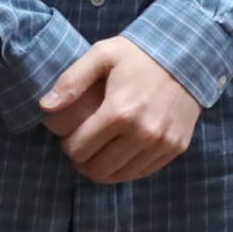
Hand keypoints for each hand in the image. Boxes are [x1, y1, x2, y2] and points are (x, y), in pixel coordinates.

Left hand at [41, 38, 201, 185]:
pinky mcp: (175, 148)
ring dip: (102, 168)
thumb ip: (71, 80)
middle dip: (82, 161)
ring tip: (98, 152)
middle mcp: (142, 133)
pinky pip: (141, 172)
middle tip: (82, 147)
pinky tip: (120, 152)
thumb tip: (45, 107)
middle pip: (96, 169)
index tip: (70, 137)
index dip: (68, 146)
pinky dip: (126, 168)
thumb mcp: (102, 55)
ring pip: (119, 176)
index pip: (79, 149)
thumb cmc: (139, 54)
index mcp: (119, 111)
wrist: (187, 55)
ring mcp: (161, 143)